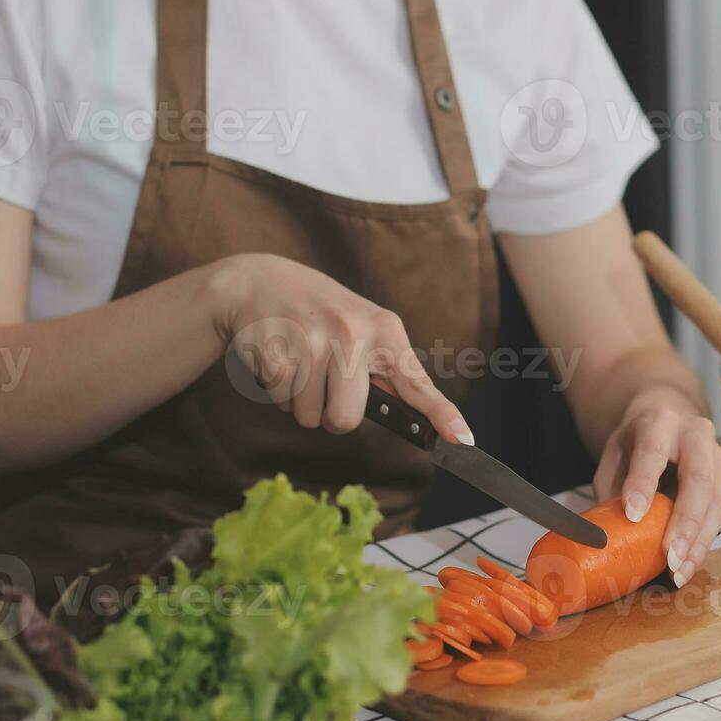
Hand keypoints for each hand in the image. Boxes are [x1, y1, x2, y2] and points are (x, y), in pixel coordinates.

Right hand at [210, 254, 473, 442]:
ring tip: (298, 361)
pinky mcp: (276, 349)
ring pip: (309, 417)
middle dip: (330, 412)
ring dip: (300, 401)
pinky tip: (278, 357)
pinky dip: (276, 391)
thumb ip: (385, 370)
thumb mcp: (360, 326)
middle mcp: (352, 333)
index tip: (463, 440)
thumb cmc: (319, 313)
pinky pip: (281, 402)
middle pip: (346, 420)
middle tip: (322, 380)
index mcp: (384, 330)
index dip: (441, 415)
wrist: (258, 280)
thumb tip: (417, 420)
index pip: (416, 382)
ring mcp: (312, 340)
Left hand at [593, 387, 720, 586]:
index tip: (633, 516)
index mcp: (658, 422)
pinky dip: (706, 540)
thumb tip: (604, 535)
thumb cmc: (634, 441)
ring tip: (681, 570)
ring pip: (717, 499)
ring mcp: (717, 455)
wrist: (667, 412)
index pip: (652, 453)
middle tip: (670, 556)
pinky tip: (690, 562)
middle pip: (697, 478)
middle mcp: (694, 434)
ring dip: (700, 539)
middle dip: (685, 521)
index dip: (643, 484)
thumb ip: (612, 488)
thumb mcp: (614, 454)